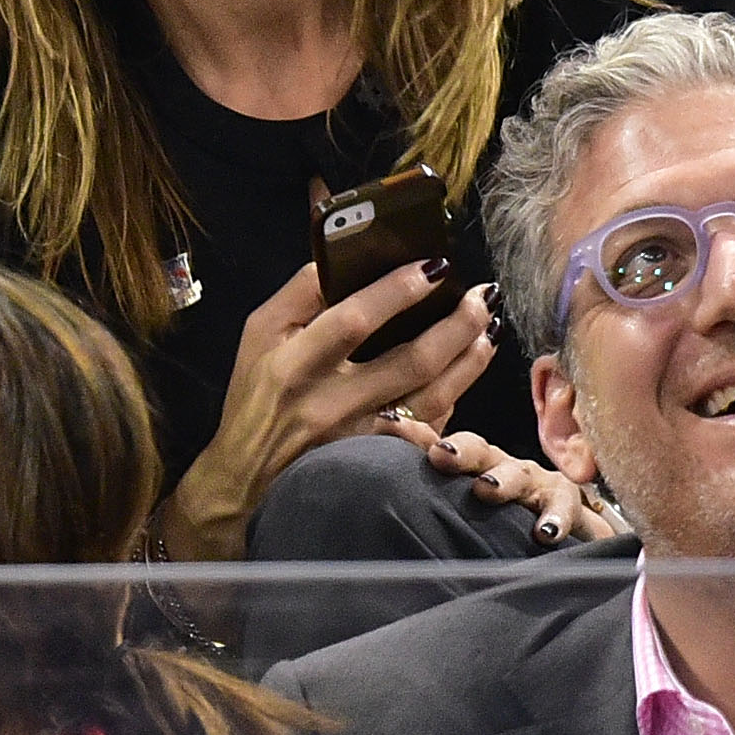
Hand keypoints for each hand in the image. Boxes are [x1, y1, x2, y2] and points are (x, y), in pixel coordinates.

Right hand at [163, 263, 497, 561]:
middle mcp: (329, 402)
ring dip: (468, 362)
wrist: (245, 478)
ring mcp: (358, 440)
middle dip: (456, 325)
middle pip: (409, 361)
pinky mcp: (376, 465)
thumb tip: (340, 256)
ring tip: (489, 331)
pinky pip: (428, 431)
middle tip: (483, 297)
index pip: (353, 319)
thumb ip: (298, 294)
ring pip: (431, 399)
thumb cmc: (253, 397)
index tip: (436, 265)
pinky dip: (454, 400)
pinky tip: (466, 375)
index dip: (398, 291)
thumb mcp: (258, 335)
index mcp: (294, 362)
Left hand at [406, 426, 617, 545]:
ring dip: (502, 480)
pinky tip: (545, 533)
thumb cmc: (499, 516)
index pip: (436, 444)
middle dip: (460, 450)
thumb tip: (379, 480)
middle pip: (477, 450)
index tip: (388, 426)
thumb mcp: (459, 505)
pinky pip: (563, 505)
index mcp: (466, 465)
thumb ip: (424, 496)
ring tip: (486, 490)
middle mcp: (497, 465)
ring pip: (517, 473)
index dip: (414, 434)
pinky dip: (556, 518)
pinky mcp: (564, 500)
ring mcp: (532, 480)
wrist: (559, 527)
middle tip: (441, 456)